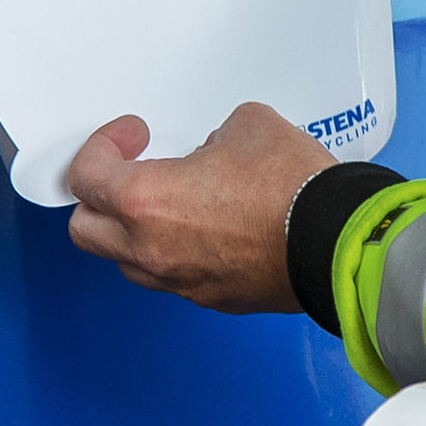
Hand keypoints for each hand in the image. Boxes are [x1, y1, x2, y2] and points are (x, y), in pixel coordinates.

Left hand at [64, 102, 333, 310]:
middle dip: (99, 197)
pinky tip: (204, 229)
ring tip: (168, 202)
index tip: (130, 135)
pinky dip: (174, 253)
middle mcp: (152, 250)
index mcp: (145, 202)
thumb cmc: (294, 189)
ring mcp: (182, 281)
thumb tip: (216, 152)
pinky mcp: (213, 299)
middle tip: (128, 172)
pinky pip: (173, 277)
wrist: (340, 242)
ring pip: (128, 261)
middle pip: (87, 230)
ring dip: (133, 231)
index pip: (85, 177)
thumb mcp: (246, 126)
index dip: (102, 146)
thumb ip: (212, 136)